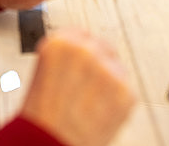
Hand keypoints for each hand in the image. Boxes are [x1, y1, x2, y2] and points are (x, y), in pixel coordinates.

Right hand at [20, 30, 135, 145]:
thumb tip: (83, 56)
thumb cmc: (41, 117)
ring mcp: (107, 70)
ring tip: (90, 105)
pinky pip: (126, 91)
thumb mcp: (43, 73)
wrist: (49, 144)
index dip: (82, 49)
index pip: (81, 33)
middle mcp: (85, 51)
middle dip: (99, 64)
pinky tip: (99, 113)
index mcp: (60, 43)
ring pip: (116, 69)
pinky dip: (117, 102)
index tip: (83, 60)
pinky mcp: (125, 92)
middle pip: (102, 47)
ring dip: (109, 83)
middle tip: (89, 87)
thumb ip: (64, 58)